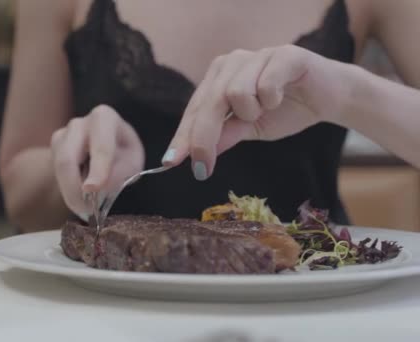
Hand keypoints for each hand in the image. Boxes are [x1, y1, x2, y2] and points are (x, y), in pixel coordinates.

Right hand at [50, 104, 143, 219]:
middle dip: (74, 188)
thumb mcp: (132, 163)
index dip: (97, 169)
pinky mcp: (53, 149)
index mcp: (104, 119)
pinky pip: (55, 173)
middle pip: (67, 158)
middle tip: (86, 211)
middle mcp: (79, 123)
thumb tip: (97, 189)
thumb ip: (118, 174)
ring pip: (58, 168)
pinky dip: (67, 189)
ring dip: (70, 192)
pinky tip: (79, 194)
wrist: (108, 147)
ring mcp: (62, 135)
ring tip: (85, 207)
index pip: (100, 146)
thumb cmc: (123, 153)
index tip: (93, 189)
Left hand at [162, 45, 350, 179]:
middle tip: (202, 168)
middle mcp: (232, 62)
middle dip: (203, 139)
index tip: (170, 163)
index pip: (194, 110)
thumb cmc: (285, 110)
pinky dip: (271, 100)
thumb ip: (223, 136)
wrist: (329, 98)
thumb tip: (193, 156)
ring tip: (265, 110)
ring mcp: (256, 55)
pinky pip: (265, 86)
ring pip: (235, 93)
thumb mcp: (249, 129)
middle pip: (208, 104)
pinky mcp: (284, 55)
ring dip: (251, 113)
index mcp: (219, 77)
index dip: (183, 137)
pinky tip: (281, 98)